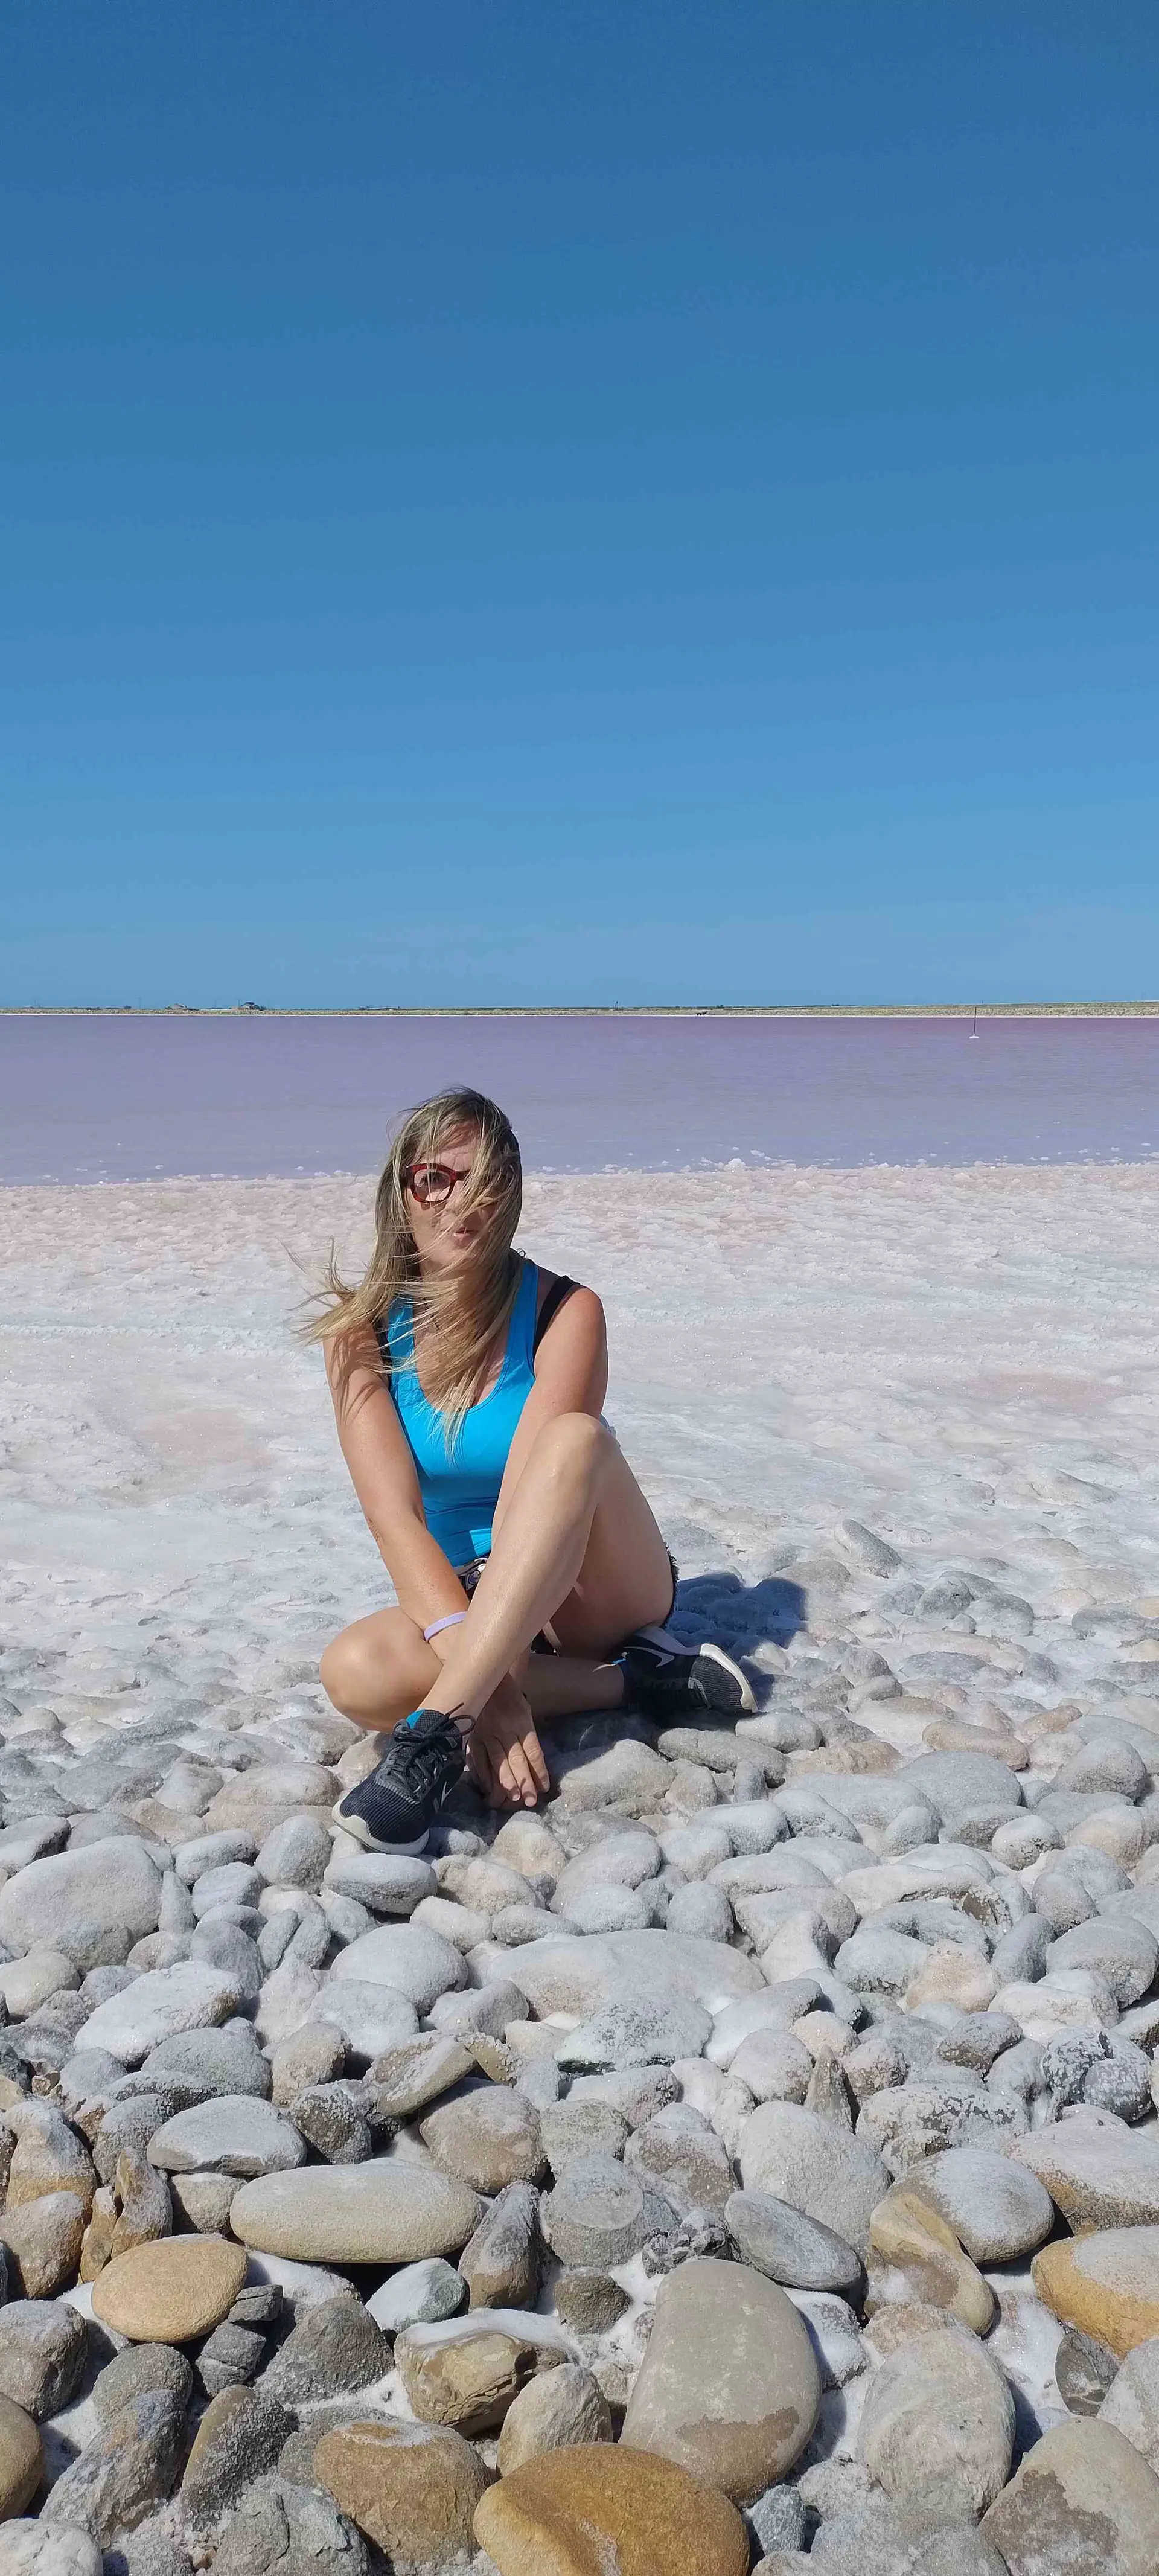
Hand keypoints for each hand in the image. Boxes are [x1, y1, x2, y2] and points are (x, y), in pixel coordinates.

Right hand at [467, 1675, 549, 1809]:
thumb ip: (530, 1739)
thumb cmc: (511, 1701)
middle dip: (524, 1781)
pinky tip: (489, 1789)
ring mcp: (485, 1734)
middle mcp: (504, 1729)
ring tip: (511, 1798)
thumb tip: (536, 1769)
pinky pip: (477, 1760)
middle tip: (530, 1800)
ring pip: (496, 1762)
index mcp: (521, 1722)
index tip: (544, 1788)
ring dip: (505, 1782)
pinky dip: (483, 1776)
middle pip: (516, 1759)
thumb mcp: (526, 1714)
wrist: (486, 1682)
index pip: (533, 1751)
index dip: (539, 1771)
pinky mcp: (472, 1738)